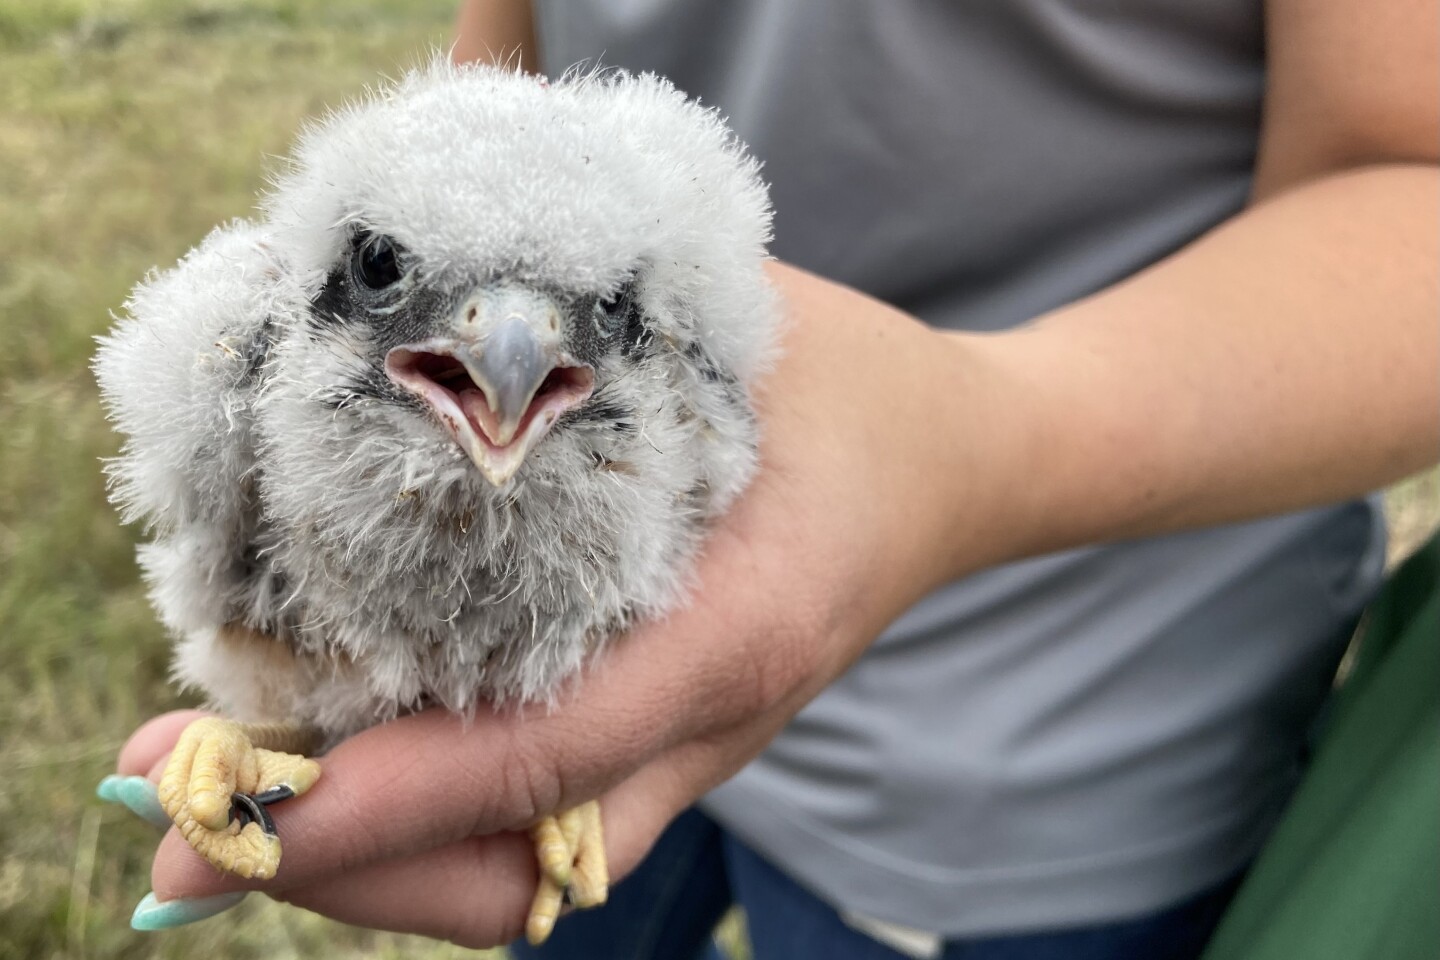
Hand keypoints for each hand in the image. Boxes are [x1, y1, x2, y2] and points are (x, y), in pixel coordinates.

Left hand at [115, 261, 991, 946]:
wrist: (954, 464)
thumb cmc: (847, 387)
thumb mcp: (731, 331)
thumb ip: (579, 342)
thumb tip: (367, 353)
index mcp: (741, 629)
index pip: (541, 759)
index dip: (375, 800)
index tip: (224, 802)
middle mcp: (712, 722)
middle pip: (511, 873)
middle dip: (336, 866)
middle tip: (180, 804)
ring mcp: (696, 747)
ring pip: (515, 870)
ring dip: (365, 849)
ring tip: (231, 777)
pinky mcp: (673, 736)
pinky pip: (534, 824)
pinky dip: (421, 814)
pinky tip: (338, 747)